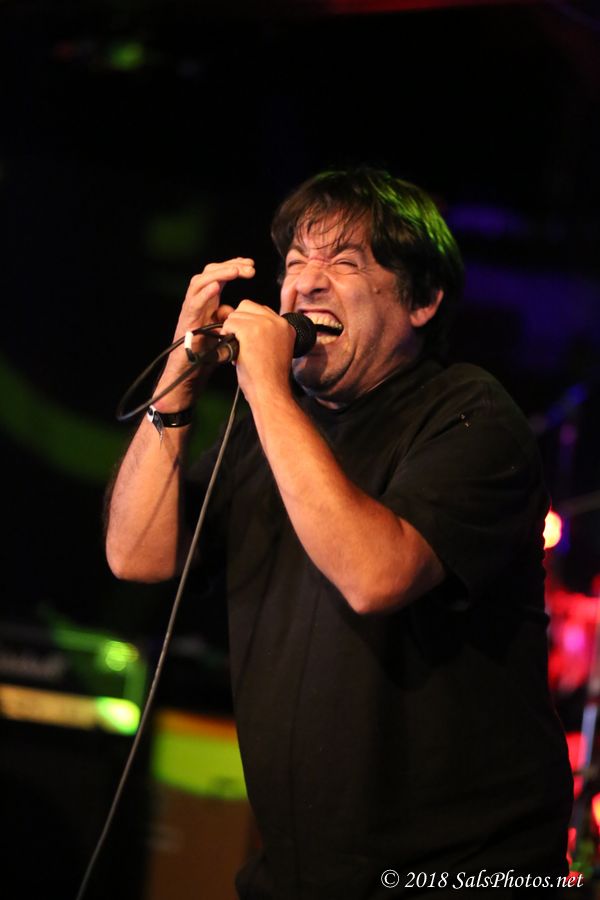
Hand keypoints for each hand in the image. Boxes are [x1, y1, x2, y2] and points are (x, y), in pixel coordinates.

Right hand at [155, 258, 254, 409]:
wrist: (189, 374)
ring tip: (235, 271)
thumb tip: (248, 314)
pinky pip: (194, 302)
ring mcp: (190, 310)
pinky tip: (216, 286)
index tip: (251, 265)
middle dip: (230, 266)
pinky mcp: (186, 322)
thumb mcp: (228, 333)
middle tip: (249, 267)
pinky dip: (205, 293)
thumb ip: (235, 321)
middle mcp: (197, 302)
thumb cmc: (207, 355)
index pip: (220, 276)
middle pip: (210, 272)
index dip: (235, 267)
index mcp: (209, 302)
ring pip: (199, 281)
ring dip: (219, 274)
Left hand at [221, 300, 295, 404]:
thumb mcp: (276, 349)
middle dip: (239, 323)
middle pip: (246, 306)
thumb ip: (268, 333)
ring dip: (232, 331)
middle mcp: (278, 322)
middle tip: (241, 343)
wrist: (270, 391)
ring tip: (240, 349)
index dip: (249, 323)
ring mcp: (264, 325)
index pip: (261, 310)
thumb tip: (245, 323)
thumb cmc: (269, 378)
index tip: (249, 340)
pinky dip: (227, 335)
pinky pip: (229, 324)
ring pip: (236, 315)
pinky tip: (234, 349)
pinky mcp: (250, 331)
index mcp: (287, 326)